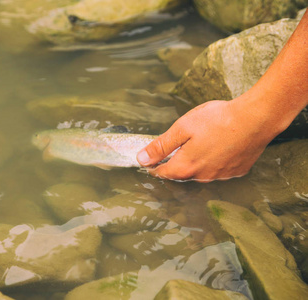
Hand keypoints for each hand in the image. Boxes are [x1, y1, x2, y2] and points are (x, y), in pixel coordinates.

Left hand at [136, 99, 275, 181]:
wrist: (256, 118)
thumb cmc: (218, 120)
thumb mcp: (182, 128)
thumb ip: (161, 146)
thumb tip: (141, 159)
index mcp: (186, 167)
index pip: (162, 173)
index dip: (153, 166)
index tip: (148, 162)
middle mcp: (203, 177)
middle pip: (181, 173)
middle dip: (174, 164)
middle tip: (172, 150)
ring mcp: (221, 176)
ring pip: (200, 173)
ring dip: (195, 163)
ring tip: (197, 145)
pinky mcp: (236, 171)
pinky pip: (218, 170)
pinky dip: (213, 162)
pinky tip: (217, 147)